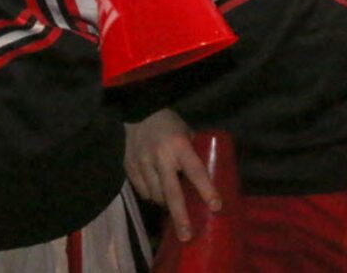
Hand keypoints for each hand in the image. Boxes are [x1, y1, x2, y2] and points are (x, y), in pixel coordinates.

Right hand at [125, 109, 220, 241]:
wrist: (134, 111)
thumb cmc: (166, 122)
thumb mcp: (185, 129)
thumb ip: (194, 149)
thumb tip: (211, 171)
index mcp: (179, 145)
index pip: (195, 170)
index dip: (206, 189)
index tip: (216, 206)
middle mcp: (160, 157)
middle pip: (171, 193)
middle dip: (180, 216)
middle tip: (187, 235)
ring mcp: (142, 163)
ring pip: (156, 196)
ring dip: (166, 205)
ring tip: (175, 210)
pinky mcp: (129, 168)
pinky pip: (143, 192)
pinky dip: (152, 196)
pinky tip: (157, 195)